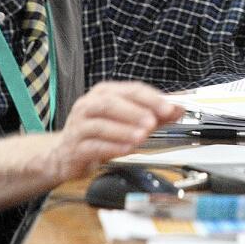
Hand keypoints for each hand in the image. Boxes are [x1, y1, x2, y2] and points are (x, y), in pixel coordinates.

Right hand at [44, 81, 183, 181]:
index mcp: (104, 93)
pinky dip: (112, 147)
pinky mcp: (75, 147)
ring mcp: (79, 126)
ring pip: (100, 124)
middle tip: (153, 122)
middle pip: (111, 103)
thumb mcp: (128, 120)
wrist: (66, 154)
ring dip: (124, 130)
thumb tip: (178, 109)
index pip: (130, 90)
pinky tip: (126, 149)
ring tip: (142, 136)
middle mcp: (89, 105)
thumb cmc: (100, 133)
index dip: (151, 98)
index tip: (169, 108)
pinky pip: (93, 146)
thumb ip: (154, 114)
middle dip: (135, 112)